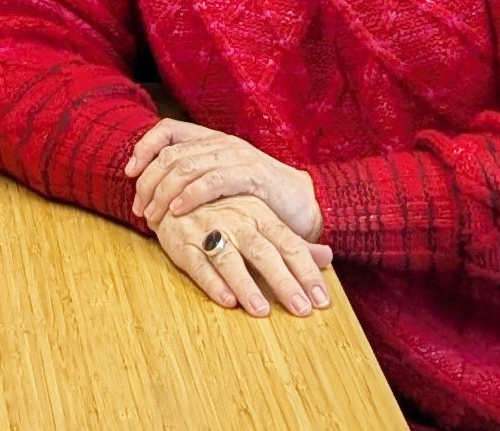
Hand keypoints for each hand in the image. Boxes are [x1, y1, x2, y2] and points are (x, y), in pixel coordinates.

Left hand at [127, 119, 321, 239]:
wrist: (305, 203)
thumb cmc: (258, 198)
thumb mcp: (222, 181)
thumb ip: (194, 178)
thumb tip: (153, 190)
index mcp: (210, 139)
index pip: (166, 130)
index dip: (144, 148)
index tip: (129, 174)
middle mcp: (220, 142)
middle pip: (170, 153)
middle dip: (149, 181)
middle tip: (140, 209)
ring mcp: (236, 156)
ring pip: (186, 166)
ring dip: (163, 192)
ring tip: (152, 215)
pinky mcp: (251, 175)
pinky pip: (212, 181)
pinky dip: (190, 195)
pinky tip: (177, 210)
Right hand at [154, 196, 332, 318]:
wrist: (172, 188)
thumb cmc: (222, 208)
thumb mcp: (259, 216)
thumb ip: (291, 239)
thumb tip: (327, 256)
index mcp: (257, 212)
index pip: (288, 243)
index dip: (306, 271)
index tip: (322, 300)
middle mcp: (235, 220)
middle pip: (263, 251)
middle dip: (283, 281)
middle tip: (301, 309)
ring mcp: (206, 229)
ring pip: (228, 258)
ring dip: (246, 284)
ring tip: (262, 310)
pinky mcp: (182, 242)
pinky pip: (197, 263)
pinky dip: (212, 281)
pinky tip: (226, 300)